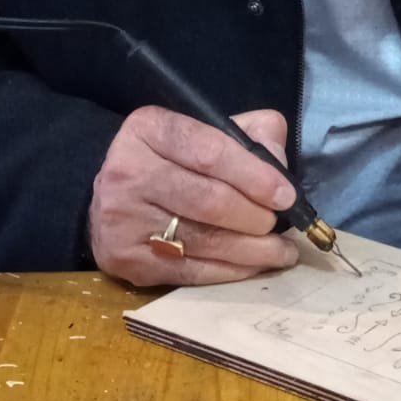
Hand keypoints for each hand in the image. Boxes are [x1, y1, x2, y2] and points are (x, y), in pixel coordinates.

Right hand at [89, 106, 297, 286]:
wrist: (113, 198)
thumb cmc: (171, 162)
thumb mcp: (204, 131)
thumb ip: (249, 135)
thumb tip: (278, 165)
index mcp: (149, 129)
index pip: (211, 153)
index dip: (255, 176)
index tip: (286, 196)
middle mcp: (128, 171)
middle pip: (208, 200)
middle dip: (255, 217)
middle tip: (280, 225)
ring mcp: (122, 218)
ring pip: (202, 240)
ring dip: (252, 250)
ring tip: (281, 251)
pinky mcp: (124, 259)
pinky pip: (189, 270)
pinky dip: (229, 271)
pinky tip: (253, 266)